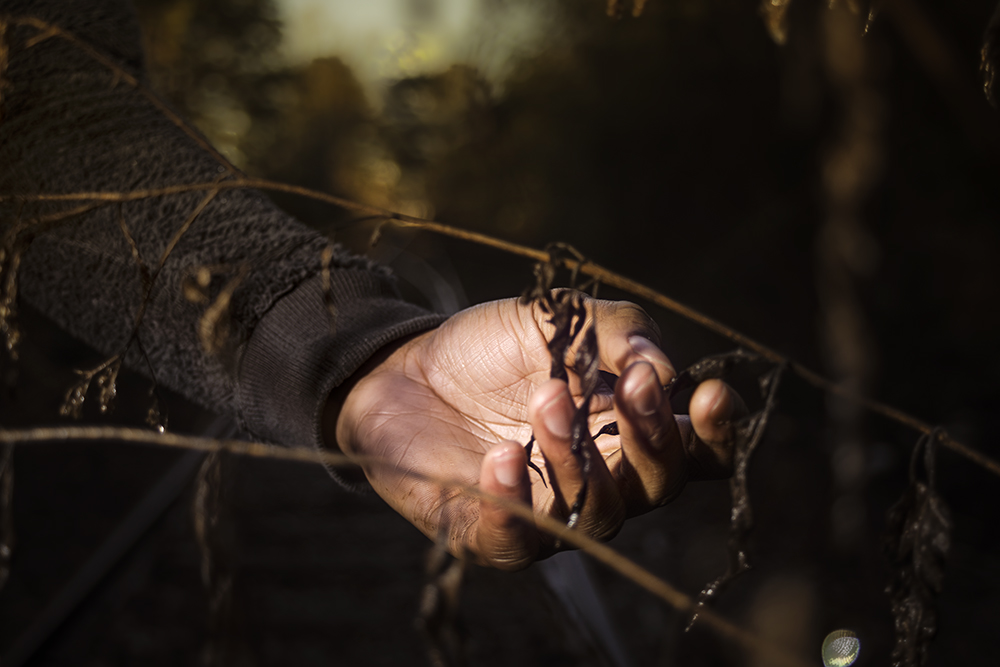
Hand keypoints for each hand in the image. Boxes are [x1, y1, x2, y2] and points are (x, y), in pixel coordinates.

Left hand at [330, 293, 744, 569]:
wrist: (401, 368)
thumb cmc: (488, 349)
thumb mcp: (555, 319)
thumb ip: (616, 331)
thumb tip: (661, 367)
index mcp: (627, 429)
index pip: (697, 450)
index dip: (716, 432)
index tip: (710, 394)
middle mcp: (602, 479)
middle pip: (659, 484)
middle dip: (653, 435)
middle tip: (630, 383)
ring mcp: (550, 512)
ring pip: (598, 515)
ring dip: (580, 457)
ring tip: (546, 399)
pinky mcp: (490, 533)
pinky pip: (517, 541)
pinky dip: (515, 503)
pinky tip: (500, 457)